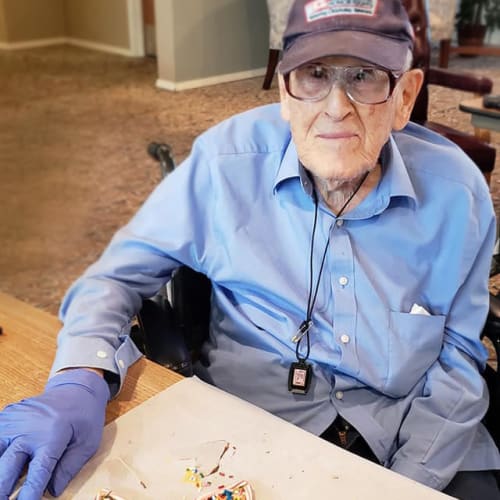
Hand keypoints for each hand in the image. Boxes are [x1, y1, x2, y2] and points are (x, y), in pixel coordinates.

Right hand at [0, 368, 109, 498]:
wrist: (76, 387)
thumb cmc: (84, 416)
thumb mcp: (88, 443)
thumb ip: (69, 469)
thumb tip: (52, 492)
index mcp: (53, 436)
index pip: (37, 474)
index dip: (28, 496)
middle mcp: (28, 429)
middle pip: (5, 468)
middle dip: (1, 490)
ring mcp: (13, 421)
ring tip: (3, 486)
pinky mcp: (6, 417)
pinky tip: (3, 463)